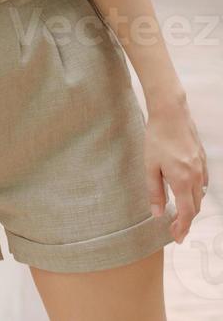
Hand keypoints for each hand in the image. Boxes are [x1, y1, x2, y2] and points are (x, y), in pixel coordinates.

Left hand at [144, 97, 208, 242]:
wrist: (171, 114)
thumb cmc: (156, 138)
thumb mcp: (149, 166)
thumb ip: (154, 191)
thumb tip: (158, 214)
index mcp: (182, 180)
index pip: (186, 212)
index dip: (182, 227)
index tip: (176, 238)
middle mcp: (196, 177)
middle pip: (195, 207)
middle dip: (186, 222)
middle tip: (175, 231)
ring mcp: (202, 168)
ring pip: (200, 196)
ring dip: (191, 208)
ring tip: (180, 216)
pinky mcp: (202, 160)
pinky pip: (203, 183)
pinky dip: (196, 194)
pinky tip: (188, 194)